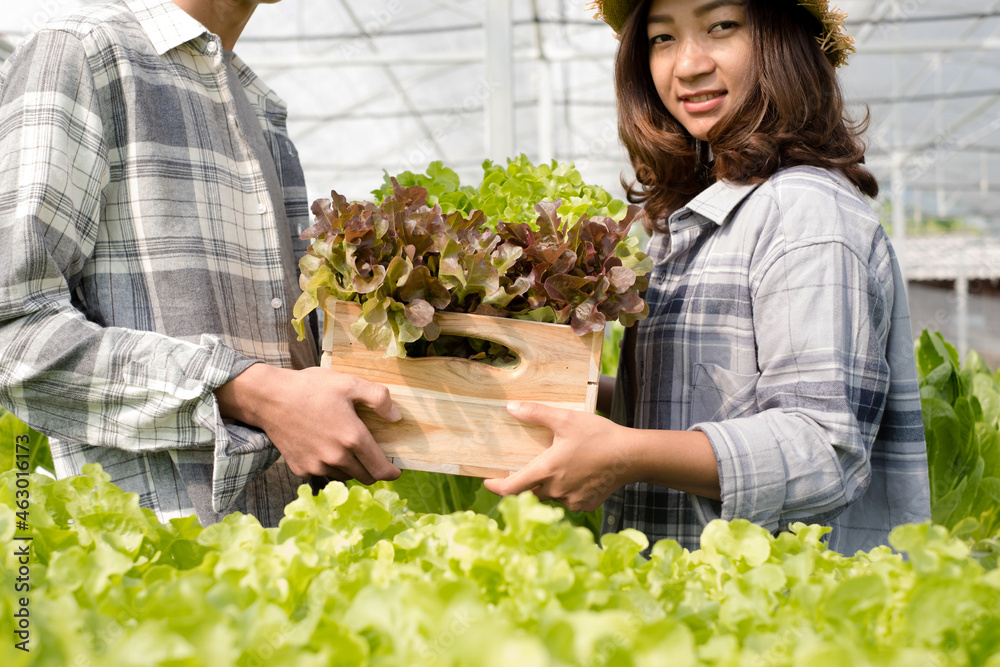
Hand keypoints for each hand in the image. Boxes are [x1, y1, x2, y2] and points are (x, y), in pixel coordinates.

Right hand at [215, 364, 401, 483]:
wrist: (269, 398)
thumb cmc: (310, 388)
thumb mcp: (349, 383)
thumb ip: (379, 398)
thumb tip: (396, 417)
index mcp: (352, 438)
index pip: (380, 469)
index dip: (391, 473)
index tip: (395, 470)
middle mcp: (336, 457)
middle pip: (364, 477)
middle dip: (372, 470)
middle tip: (371, 455)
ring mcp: (317, 466)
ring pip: (344, 476)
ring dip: (350, 468)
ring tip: (345, 447)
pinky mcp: (300, 469)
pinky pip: (322, 473)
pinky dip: (328, 465)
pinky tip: (322, 446)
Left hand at [483, 401, 636, 511]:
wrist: (632, 456)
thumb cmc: (598, 435)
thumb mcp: (565, 419)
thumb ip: (536, 413)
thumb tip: (510, 407)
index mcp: (546, 471)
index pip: (511, 488)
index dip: (496, 486)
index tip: (488, 481)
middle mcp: (556, 491)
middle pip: (531, 491)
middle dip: (529, 480)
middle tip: (537, 463)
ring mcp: (571, 501)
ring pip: (550, 496)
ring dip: (549, 485)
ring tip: (562, 466)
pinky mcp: (586, 505)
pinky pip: (568, 501)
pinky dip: (567, 491)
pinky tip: (578, 475)